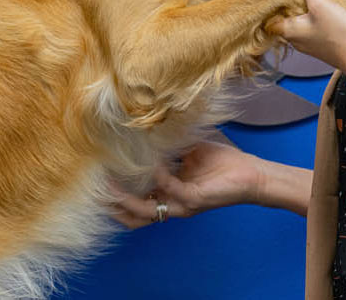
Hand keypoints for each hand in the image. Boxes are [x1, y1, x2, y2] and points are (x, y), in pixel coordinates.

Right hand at [110, 140, 262, 228]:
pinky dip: (160, 177)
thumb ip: (169, 146)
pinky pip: (172, 192)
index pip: (135, 202)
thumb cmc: (222, 163)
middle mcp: (172, 204)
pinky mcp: (195, 201)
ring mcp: (182, 205)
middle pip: (133, 216)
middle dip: (112, 205)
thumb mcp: (189, 151)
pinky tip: (153, 163)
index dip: (114, 195)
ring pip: (146, 212)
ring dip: (127, 199)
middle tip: (94, 188)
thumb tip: (147, 128)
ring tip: (111, 183)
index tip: (96, 177)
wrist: (251, 174)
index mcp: (168, 194)